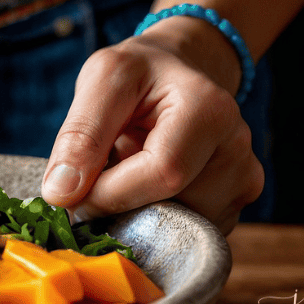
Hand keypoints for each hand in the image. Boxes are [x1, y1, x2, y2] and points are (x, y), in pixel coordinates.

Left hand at [40, 18, 264, 234]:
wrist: (175, 72)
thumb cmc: (139, 72)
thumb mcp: (102, 80)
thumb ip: (80, 134)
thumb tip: (61, 194)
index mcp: (210, 110)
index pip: (164, 173)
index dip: (110, 193)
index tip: (71, 194)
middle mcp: (237, 147)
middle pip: (175, 207)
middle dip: (124, 205)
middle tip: (99, 175)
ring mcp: (242, 178)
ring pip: (180, 227)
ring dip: (140, 210)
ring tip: (129, 168)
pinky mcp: (234, 202)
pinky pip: (187, 231)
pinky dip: (158, 217)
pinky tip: (148, 184)